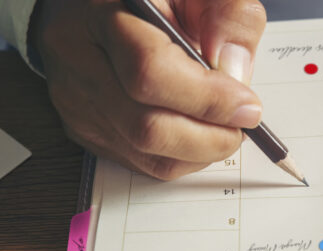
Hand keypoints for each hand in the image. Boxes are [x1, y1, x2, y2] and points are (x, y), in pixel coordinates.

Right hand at [30, 0, 266, 179]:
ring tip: (224, 127)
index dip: (208, 99)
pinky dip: (182, 156)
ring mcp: (75, 100)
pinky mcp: (82, 128)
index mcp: (101, 11)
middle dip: (210, 137)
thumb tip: (236, 72)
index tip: (248, 106)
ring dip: (200, 151)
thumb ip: (227, 17)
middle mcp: (78, 60)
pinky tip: (198, 131)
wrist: (99, 5)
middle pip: (146, 127)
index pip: (150, 72)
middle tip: (242, 124)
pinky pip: (141, 162)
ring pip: (145, 154)